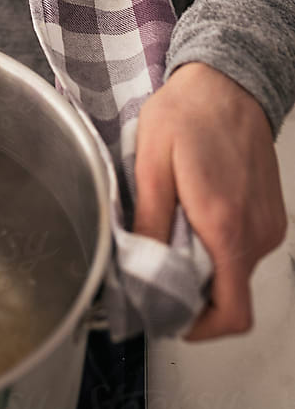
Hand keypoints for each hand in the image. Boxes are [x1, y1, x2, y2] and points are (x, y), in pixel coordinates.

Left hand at [133, 61, 286, 339]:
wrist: (227, 81)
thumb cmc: (189, 112)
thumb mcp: (152, 161)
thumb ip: (148, 219)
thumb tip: (139, 266)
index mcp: (225, 225)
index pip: (231, 312)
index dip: (199, 328)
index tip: (168, 315)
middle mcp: (256, 232)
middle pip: (228, 294)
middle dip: (190, 288)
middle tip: (155, 258)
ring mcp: (268, 224)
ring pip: (235, 271)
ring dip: (202, 262)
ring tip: (173, 222)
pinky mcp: (269, 214)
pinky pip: (243, 247)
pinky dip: (217, 243)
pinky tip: (193, 210)